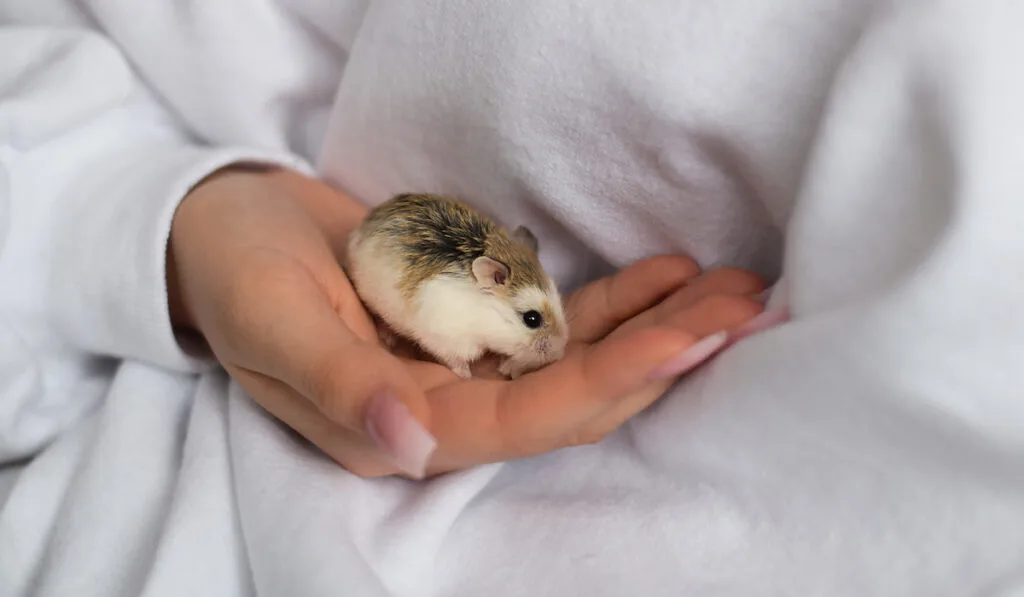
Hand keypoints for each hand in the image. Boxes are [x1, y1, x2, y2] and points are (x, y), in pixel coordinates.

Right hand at [167, 167, 764, 478]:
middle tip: (744, 310)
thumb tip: (411, 445)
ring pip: (578, 361)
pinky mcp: (470, 326)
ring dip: (656, 328)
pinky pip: (555, 323)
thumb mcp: (273, 322)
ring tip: (733, 291)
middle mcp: (442, 409)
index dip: (610, 383)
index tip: (688, 342)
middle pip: (573, 396)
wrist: (225, 228)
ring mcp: (461, 368)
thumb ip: (339, 386)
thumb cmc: (235, 271)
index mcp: (396, 426)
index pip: (524, 419)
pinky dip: (614, 302)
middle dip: (660, 356)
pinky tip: (669, 276)